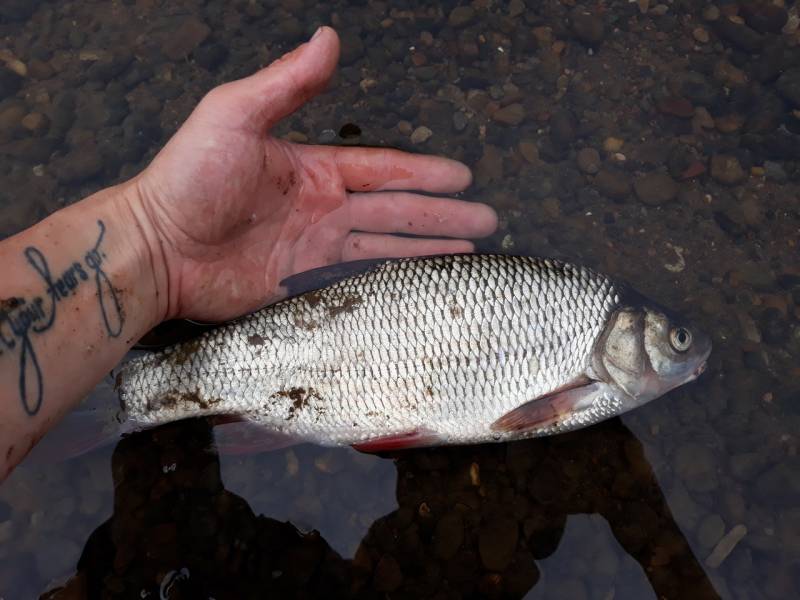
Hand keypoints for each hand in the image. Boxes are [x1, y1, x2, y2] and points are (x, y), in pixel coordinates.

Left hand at [129, 27, 495, 322]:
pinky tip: (423, 282)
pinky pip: (358, 282)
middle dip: (443, 215)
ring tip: (470, 252)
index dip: (425, 173)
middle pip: (396, 212)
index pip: (384, 171)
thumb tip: (328, 38)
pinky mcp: (303, 286)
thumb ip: (286, 82)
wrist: (156, 247)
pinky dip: (393, 282)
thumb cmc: (187, 178)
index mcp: (313, 168)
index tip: (463, 177)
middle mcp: (322, 209)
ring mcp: (314, 249)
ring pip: (386, 248)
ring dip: (429, 249)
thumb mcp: (235, 115)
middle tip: (486, 221)